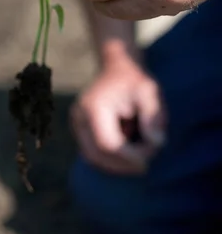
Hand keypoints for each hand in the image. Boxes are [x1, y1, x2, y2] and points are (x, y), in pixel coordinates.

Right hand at [70, 59, 165, 173]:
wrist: (117, 68)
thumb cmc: (135, 80)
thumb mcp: (150, 92)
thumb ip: (154, 116)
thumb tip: (157, 143)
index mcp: (93, 107)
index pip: (107, 143)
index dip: (128, 157)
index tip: (149, 160)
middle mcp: (79, 117)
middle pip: (95, 155)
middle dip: (122, 165)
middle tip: (145, 165)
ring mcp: (76, 124)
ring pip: (92, 157)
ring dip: (116, 164)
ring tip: (138, 158)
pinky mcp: (79, 130)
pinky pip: (92, 152)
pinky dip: (110, 158)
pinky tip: (128, 154)